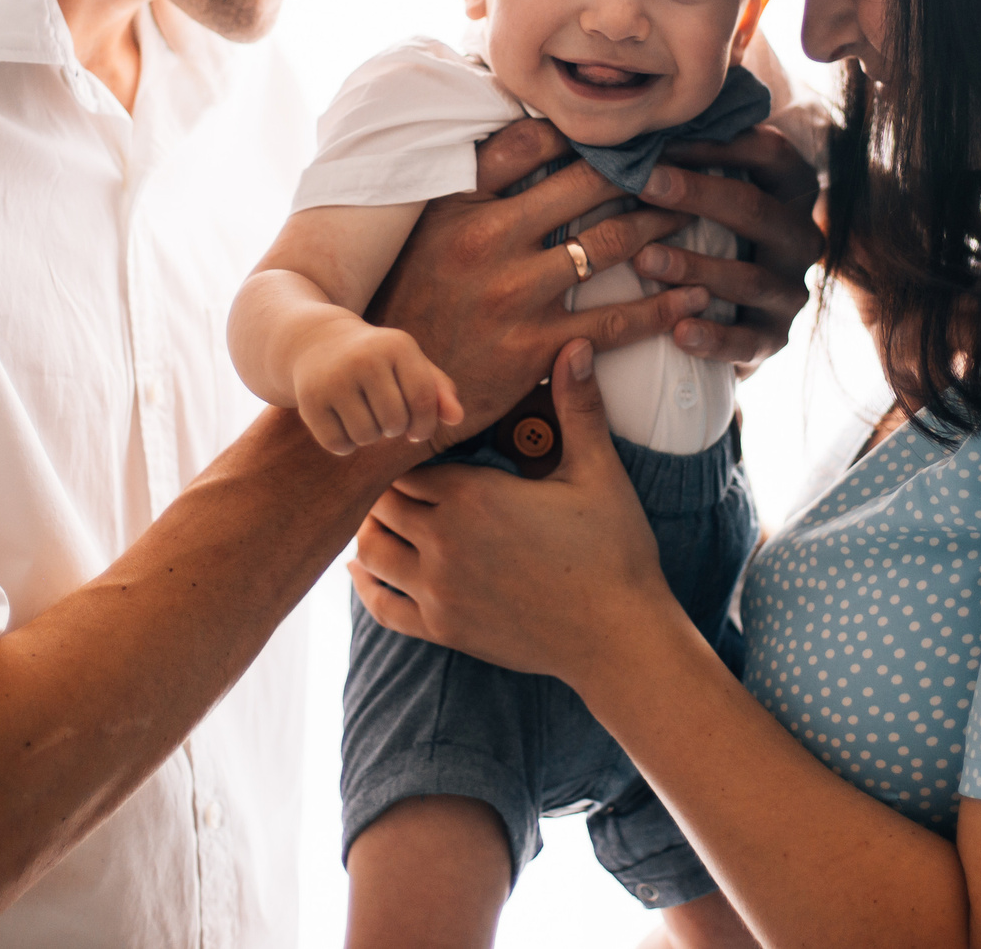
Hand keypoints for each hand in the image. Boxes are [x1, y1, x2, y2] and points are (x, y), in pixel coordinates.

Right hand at [292, 322, 461, 454]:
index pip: (423, 401)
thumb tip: (457, 418)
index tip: (417, 431)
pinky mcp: (309, 400)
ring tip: (363, 417)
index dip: (424, 425)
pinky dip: (344, 444)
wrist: (317, 342)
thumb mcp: (409, 364)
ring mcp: (333, 378)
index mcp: (397, 345)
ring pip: (366, 436)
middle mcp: (364, 358)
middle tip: (384, 417)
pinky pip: (338, 444)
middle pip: (395, 422)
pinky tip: (341, 423)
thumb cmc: (376, 359)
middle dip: (394, 429)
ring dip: (369, 437)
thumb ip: (438, 390)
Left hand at [350, 339, 675, 689]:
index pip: (407, 463)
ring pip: (373, 552)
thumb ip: (578, 407)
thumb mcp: (597, 472)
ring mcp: (438, 592)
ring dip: (374, 532)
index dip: (409, 451)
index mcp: (472, 497)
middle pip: (383, 504)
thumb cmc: (614, 549)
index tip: (416, 442)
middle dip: (388, 488)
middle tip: (395, 474)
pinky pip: (382, 608)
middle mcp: (442, 544)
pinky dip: (366, 586)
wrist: (619, 634)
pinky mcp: (443, 631)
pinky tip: (362, 570)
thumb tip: (578, 345)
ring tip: (381, 515)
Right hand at [369, 119, 717, 448]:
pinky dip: (663, 306)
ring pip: (609, 244)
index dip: (581, 130)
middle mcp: (485, 240)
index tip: (619, 129)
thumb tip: (517, 140)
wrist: (389, 390)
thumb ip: (465, 191)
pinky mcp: (535, 347)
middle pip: (584, 183)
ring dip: (660, 225)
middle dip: (639, 170)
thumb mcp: (421, 235)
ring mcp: (513, 293)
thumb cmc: (410, 304)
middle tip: (679, 163)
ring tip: (691, 215)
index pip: (529, 141)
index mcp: (456, 205)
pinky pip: (616, 321)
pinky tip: (695, 296)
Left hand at [629, 124, 822, 370]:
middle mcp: (802, 237)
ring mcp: (791, 290)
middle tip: (644, 183)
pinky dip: (714, 338)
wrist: (728, 312)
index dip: (719, 142)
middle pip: (758, 209)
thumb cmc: (707, 228)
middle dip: (698, 194)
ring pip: (749, 278)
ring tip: (644, 260)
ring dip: (695, 267)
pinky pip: (748, 341)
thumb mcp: (710, 189)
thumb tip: (634, 122)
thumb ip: (690, 154)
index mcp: (793, 190)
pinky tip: (678, 332)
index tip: (661, 139)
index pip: (770, 152)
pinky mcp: (774, 338)